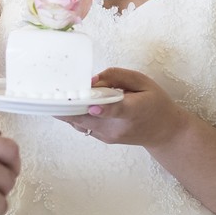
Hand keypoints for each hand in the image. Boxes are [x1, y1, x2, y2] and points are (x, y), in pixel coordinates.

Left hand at [57, 67, 188, 148]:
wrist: (164, 132)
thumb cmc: (155, 103)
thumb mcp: (144, 81)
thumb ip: (118, 76)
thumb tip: (92, 80)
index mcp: (134, 110)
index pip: (118, 110)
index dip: (104, 108)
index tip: (93, 106)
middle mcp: (119, 127)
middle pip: (88, 119)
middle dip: (68, 106)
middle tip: (51, 93)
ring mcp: (110, 135)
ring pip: (79, 122)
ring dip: (67, 110)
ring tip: (55, 96)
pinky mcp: (104, 138)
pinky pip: (83, 125)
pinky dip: (75, 114)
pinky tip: (69, 103)